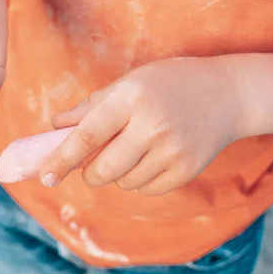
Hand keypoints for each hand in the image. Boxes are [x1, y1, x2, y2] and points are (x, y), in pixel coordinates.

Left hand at [40, 57, 245, 194]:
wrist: (226, 95)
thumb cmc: (167, 84)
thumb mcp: (128, 83)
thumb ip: (90, 107)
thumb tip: (55, 128)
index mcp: (131, 98)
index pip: (87, 136)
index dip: (62, 159)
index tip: (45, 177)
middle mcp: (152, 125)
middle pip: (103, 170)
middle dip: (90, 172)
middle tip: (94, 162)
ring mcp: (173, 151)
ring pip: (124, 183)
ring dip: (118, 174)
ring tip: (136, 148)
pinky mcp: (187, 170)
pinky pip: (146, 190)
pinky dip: (140, 180)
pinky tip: (154, 156)